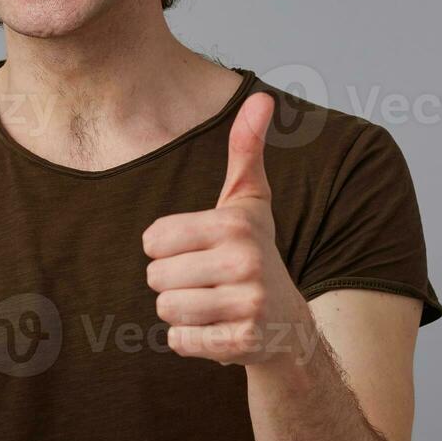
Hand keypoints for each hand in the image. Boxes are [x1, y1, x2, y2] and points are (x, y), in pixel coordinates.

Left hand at [141, 92, 311, 366]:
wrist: (288, 326)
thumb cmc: (255, 254)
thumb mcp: (249, 203)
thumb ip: (246, 150)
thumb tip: (261, 97)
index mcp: (235, 224)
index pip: (153, 240)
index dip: (167, 249)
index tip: (199, 252)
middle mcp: (245, 261)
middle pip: (155, 277)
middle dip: (173, 283)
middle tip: (207, 282)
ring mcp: (247, 304)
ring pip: (165, 310)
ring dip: (181, 313)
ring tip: (212, 305)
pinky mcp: (242, 343)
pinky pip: (179, 342)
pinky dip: (190, 340)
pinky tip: (217, 329)